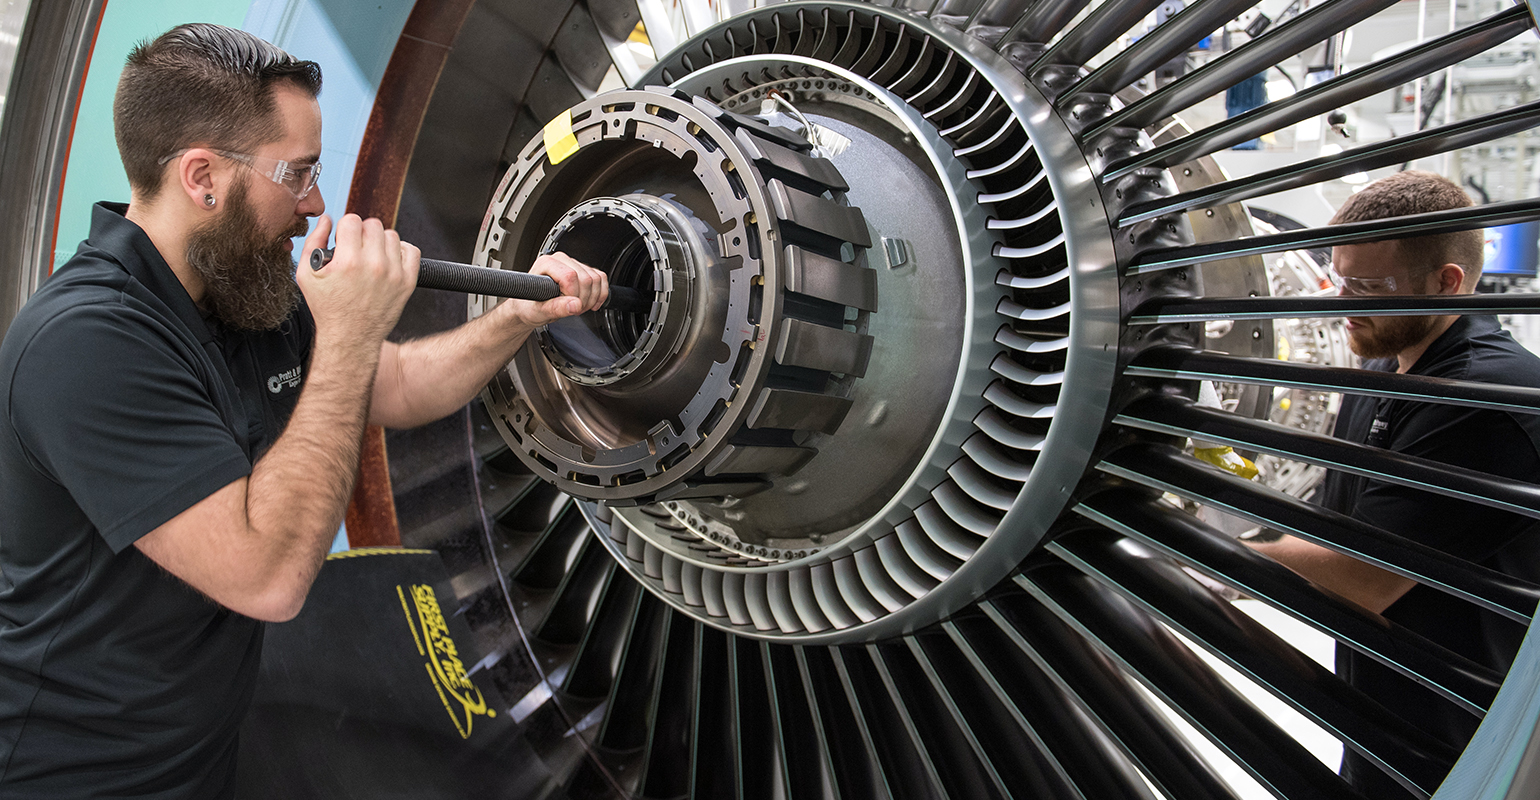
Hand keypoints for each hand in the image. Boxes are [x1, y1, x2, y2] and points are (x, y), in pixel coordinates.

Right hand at [298, 214, 419, 346]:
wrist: (350, 338)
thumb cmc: (327, 308)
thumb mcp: (306, 275)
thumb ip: (313, 241)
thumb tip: (326, 219)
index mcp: (348, 261)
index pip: (352, 221)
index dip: (344, 229)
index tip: (342, 241)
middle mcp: (374, 265)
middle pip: (373, 224)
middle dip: (362, 233)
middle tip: (355, 249)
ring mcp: (393, 274)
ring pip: (392, 235)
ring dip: (380, 242)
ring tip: (370, 256)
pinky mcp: (407, 283)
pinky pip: (412, 251)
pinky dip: (401, 251)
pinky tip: (388, 259)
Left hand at [506, 252, 608, 326]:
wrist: (532, 307)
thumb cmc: (530, 306)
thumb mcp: (539, 311)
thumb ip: (555, 308)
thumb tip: (575, 305)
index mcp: (546, 263)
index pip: (570, 276)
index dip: (572, 295)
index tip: (565, 305)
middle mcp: (560, 260)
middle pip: (586, 278)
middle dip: (583, 300)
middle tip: (572, 310)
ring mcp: (573, 264)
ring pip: (596, 279)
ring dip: (591, 298)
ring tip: (577, 307)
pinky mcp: (584, 270)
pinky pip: (601, 278)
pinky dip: (600, 294)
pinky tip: (589, 303)